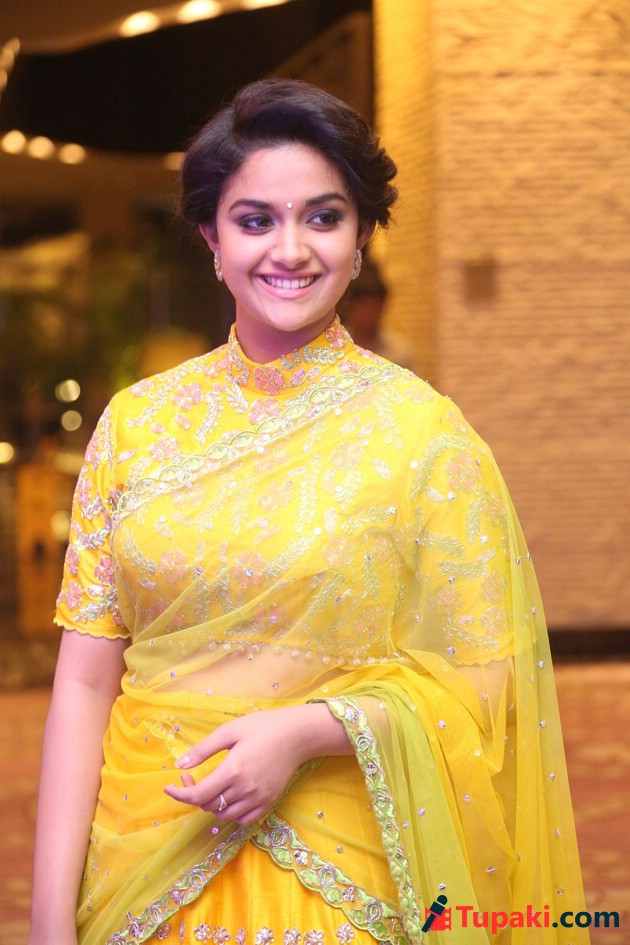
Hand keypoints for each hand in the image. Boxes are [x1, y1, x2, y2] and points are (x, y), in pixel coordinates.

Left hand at [164, 703, 349, 825]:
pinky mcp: (269, 803)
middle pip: (209, 806)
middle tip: (191, 777)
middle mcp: (245, 789)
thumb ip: (204, 749)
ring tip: (210, 785)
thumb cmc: (262, 726)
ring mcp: (258, 798)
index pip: (198, 795)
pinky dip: (231, 814)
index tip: (168, 788)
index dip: (179, 794)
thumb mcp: (230, 730)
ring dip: (211, 805)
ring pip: (224, 816)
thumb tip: (179, 765)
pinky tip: (229, 798)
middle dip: (194, 794)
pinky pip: (243, 820)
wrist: (297, 734)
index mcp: (233, 770)